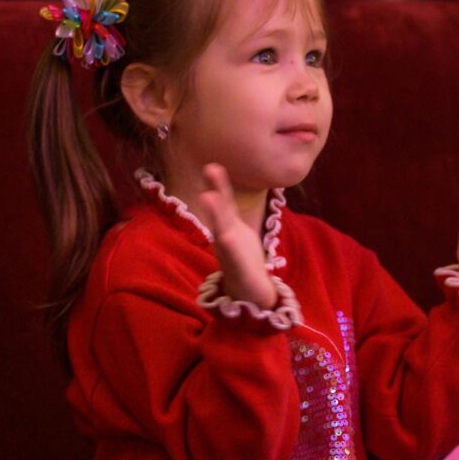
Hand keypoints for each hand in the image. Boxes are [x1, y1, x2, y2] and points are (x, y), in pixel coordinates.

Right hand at [197, 163, 276, 308]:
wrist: (250, 294)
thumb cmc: (243, 260)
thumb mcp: (235, 232)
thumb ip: (226, 213)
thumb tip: (218, 193)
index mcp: (228, 229)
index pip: (224, 203)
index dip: (219, 185)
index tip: (212, 165)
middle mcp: (225, 239)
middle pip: (221, 214)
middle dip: (216, 193)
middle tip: (210, 169)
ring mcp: (231, 255)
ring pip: (223, 233)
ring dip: (216, 216)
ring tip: (208, 196)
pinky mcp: (240, 272)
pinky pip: (234, 259)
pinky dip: (230, 248)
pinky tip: (226, 236)